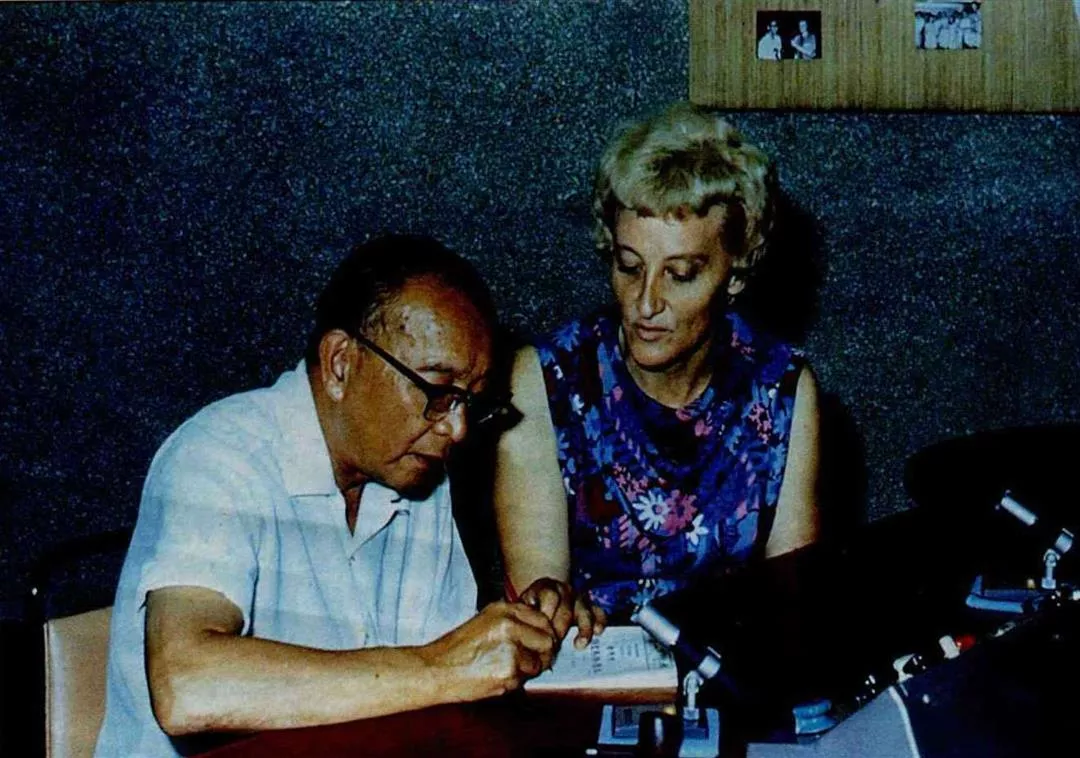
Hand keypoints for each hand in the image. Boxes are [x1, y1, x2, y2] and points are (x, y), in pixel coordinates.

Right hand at [423, 600, 557, 699]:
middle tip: (527, 662)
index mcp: (504, 609)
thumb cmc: (458, 649)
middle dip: (542, 655)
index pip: (543, 621)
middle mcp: (510, 625)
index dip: (543, 636)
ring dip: (527, 671)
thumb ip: (515, 621)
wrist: (435, 669)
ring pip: (539, 663)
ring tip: (503, 668)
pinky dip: (514, 683)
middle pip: (548, 641)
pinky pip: (525, 680)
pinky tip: (494, 677)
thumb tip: (544, 633)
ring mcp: (510, 648)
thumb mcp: (486, 621)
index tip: (536, 646)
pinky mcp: (508, 672)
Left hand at [518, 578, 606, 649]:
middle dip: (562, 629)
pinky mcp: (590, 605)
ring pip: (584, 611)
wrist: (543, 595)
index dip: (547, 616)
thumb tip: (525, 635)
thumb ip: (525, 617)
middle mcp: (564, 589)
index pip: (550, 597)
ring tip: (579, 645)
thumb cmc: (531, 608)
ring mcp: (578, 597)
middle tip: (556, 646)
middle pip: (567, 609)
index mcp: (545, 586)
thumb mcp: (523, 607)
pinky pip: (598, 612)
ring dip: (583, 629)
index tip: (543, 633)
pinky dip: (599, 622)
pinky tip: (598, 632)